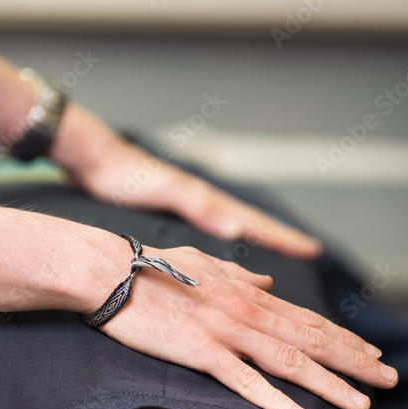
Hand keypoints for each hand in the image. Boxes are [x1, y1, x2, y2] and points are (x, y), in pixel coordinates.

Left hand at [51, 105, 321, 258]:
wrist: (96, 160)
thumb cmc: (126, 177)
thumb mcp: (165, 191)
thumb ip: (199, 208)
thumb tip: (236, 229)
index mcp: (205, 200)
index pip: (253, 222)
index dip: (281, 237)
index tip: (311, 249)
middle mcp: (203, 200)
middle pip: (251, 221)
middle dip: (280, 236)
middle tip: (310, 249)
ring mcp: (190, 203)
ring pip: (235, 221)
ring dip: (259, 234)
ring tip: (281, 245)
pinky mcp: (174, 208)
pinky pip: (215, 224)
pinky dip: (231, 233)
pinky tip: (229, 241)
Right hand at [95, 245, 397, 408]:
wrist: (109, 272)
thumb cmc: (150, 265)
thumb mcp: (203, 262)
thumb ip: (240, 276)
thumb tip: (267, 283)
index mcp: (248, 293)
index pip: (307, 319)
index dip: (343, 337)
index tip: (372, 352)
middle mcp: (247, 311)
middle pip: (312, 340)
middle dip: (355, 361)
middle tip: (390, 379)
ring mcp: (226, 332)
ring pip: (290, 362)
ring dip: (330, 384)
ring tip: (363, 404)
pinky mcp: (201, 351)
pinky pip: (245, 381)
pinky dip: (275, 401)